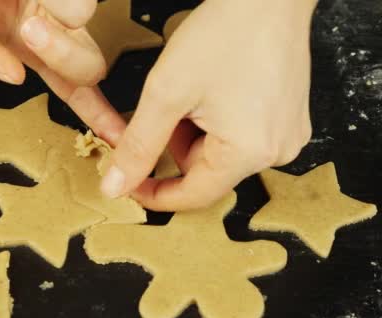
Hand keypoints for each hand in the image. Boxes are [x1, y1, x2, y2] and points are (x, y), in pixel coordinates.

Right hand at [0, 0, 125, 142]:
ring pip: (84, 20)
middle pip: (87, 66)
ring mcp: (67, 8)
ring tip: (30, 2)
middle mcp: (59, 32)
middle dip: (60, 50)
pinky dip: (62, 0)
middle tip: (29, 24)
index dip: (97, 114)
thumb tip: (12, 76)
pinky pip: (80, 2)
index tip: (117, 136)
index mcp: (32, 49)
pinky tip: (47, 8)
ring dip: (59, 14)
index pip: (74, 90)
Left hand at [101, 0, 315, 211]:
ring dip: (196, 131)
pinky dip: (217, 121)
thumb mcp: (166, 94)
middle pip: (205, 171)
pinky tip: (216, 89)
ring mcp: (287, 135)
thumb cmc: (224, 33)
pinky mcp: (289, 119)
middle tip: (169, 104)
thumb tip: (115, 186)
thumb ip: (138, 146)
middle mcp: (276, 152)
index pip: (192, 197)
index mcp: (249, 153)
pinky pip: (240, 136)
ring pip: (219, 153)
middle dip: (176, 143)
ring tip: (196, 90)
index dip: (154, 193)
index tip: (128, 179)